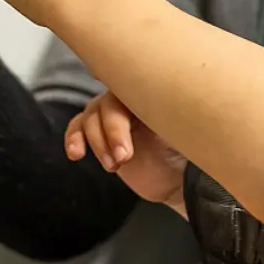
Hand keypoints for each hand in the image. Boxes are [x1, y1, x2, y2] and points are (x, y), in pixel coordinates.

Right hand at [66, 90, 187, 207]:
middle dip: (113, 130)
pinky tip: (76, 154)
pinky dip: (74, 138)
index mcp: (153, 93)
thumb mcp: (189, 134)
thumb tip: (190, 107)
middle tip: (124, 156)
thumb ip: (181, 119)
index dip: (123, 89)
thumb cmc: (189, 152)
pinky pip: (78, 128)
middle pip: (109, 103)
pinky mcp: (100, 135)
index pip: (133, 83)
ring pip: (91, 118)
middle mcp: (129, 99)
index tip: (125, 112)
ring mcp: (112, 116)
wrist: (179, 179)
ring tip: (114, 166)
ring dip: (98, 142)